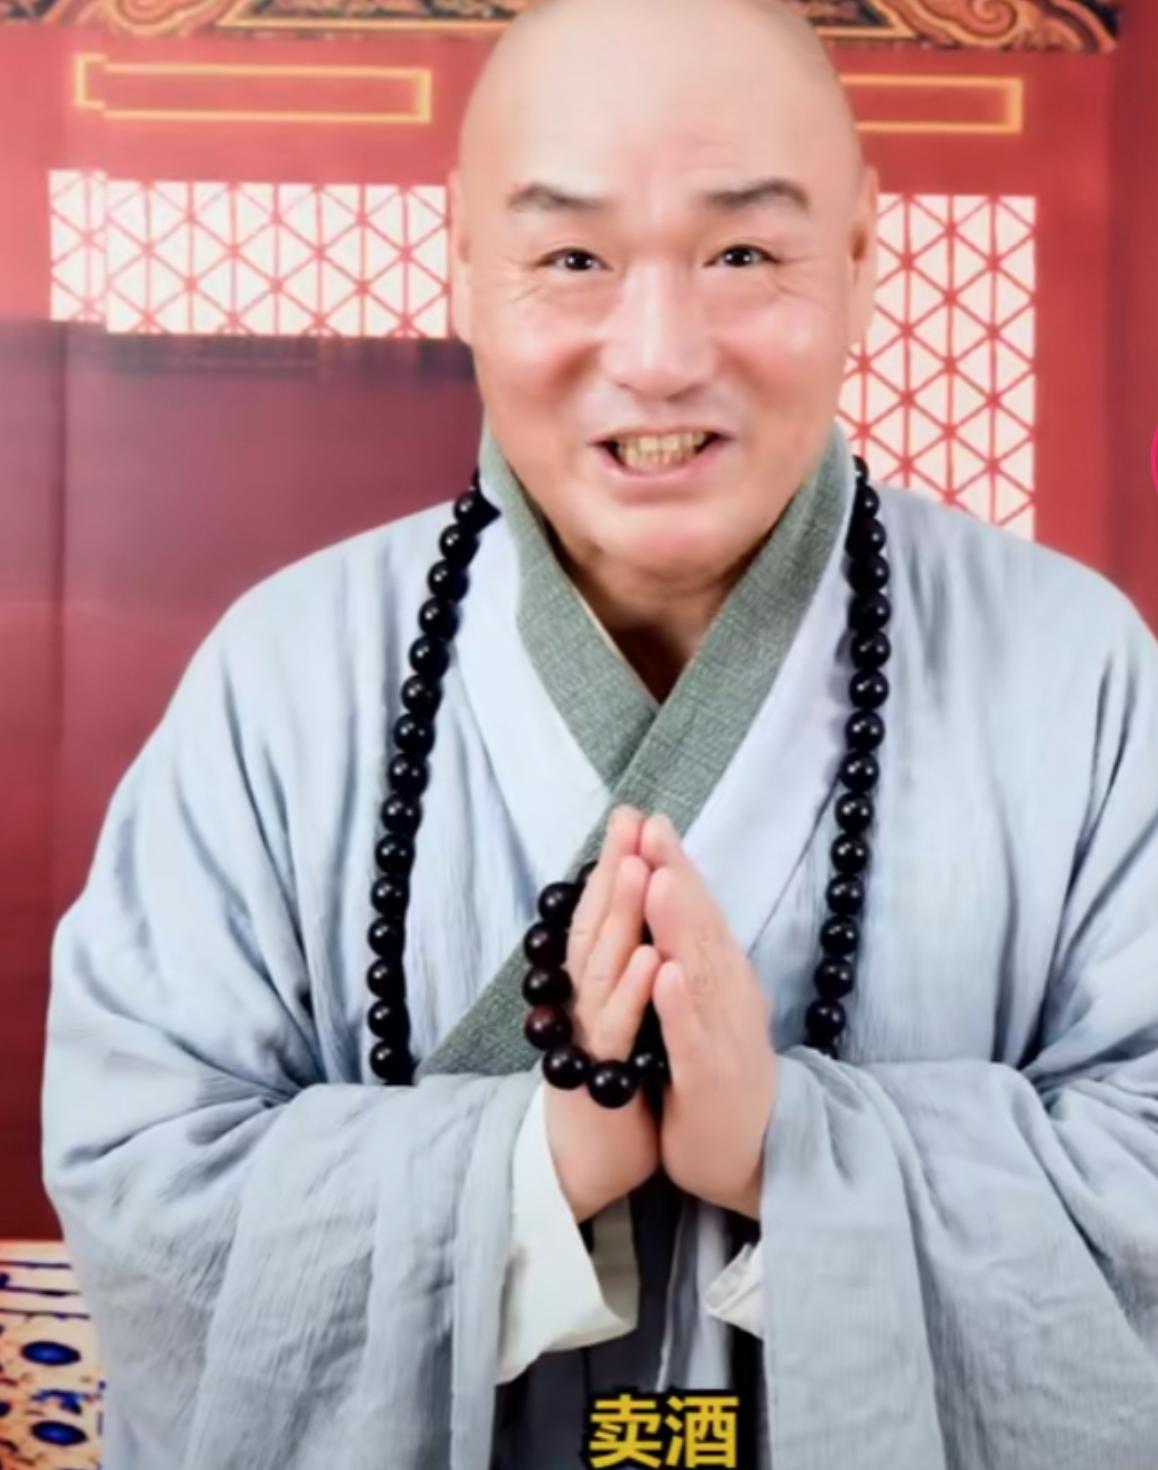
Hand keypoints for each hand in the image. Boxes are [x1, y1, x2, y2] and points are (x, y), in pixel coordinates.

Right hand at [543, 806, 661, 1222]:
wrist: (585, 1167)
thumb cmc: (607, 1085)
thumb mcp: (614, 1017)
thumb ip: (613, 966)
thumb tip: (624, 918)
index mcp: (593, 985)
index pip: (604, 915)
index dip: (617, 864)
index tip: (634, 814)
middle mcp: (583, 1002)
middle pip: (596, 927)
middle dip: (614, 870)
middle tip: (627, 819)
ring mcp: (588, 1039)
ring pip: (602, 970)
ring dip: (620, 918)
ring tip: (637, 868)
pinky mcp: (599, 1079)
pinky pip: (617, 1032)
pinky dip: (633, 995)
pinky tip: (650, 960)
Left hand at [641, 813, 777, 1219]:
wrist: (751, 1154)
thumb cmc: (715, 1071)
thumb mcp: (702, 1003)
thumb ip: (690, 951)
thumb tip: (666, 888)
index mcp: (719, 976)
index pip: (695, 911)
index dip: (673, 864)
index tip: (646, 819)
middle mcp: (728, 995)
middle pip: (701, 927)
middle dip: (675, 876)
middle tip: (652, 829)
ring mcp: (724, 1035)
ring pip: (700, 973)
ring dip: (679, 926)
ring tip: (656, 883)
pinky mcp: (712, 1079)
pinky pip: (694, 1038)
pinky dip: (680, 1006)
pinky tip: (667, 975)